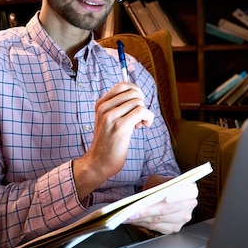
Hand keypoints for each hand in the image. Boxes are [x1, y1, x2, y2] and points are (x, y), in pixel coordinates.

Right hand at [73, 82, 154, 200]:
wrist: (98, 163)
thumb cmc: (107, 143)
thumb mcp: (108, 120)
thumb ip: (119, 108)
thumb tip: (138, 95)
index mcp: (100, 104)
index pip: (122, 85)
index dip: (136, 92)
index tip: (138, 105)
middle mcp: (104, 108)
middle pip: (133, 92)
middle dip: (142, 103)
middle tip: (139, 117)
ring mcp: (111, 117)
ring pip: (138, 102)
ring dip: (145, 113)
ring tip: (139, 125)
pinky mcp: (120, 127)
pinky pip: (141, 111)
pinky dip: (149, 117)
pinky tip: (145, 126)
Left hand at [125, 176, 198, 234]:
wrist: (163, 193)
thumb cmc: (161, 184)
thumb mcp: (159, 179)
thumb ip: (156, 187)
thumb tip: (145, 198)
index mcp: (191, 189)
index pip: (184, 193)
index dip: (175, 196)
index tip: (165, 198)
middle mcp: (190, 205)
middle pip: (167, 209)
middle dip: (148, 210)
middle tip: (133, 211)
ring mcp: (183, 218)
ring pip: (160, 220)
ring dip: (142, 219)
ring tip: (128, 216)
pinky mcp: (174, 228)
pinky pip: (156, 228)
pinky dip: (143, 224)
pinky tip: (133, 221)